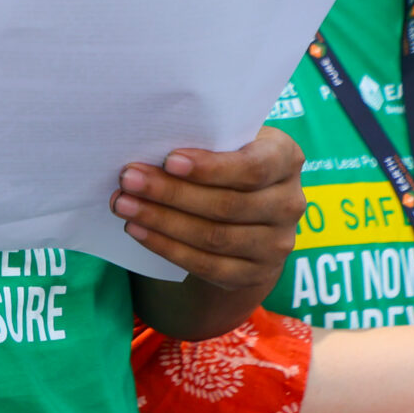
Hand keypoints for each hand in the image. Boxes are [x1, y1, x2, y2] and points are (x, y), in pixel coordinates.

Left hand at [116, 126, 305, 293]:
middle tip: (128, 179)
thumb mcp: (231, 141)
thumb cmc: (230, 162)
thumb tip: (150, 142)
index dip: (211, 167)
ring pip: (214, 237)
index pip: (253, 167)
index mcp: (286, 158)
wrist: (251, 216)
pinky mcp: (256, 274)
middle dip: (171, 193)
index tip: (169, 160)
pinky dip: (167, 248)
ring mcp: (277, 243)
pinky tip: (137, 230)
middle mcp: (290, 203)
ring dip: (162, 221)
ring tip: (123, 204)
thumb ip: (206, 138)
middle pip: (226, 204)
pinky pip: (207, 265)